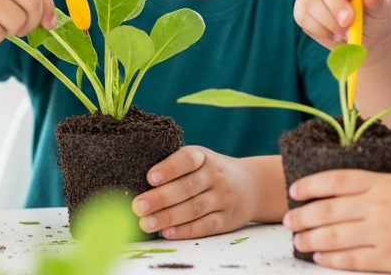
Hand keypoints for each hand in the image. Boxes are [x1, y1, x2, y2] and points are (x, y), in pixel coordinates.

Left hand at [130, 146, 263, 238]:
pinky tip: (168, 233)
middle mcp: (215, 176)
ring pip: (194, 208)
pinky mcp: (227, 219)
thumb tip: (138, 182)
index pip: (188, 159)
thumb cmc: (211, 172)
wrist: (252, 185)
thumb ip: (176, 168)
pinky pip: (205, 226)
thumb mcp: (200, 160)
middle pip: (187, 187)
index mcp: (204, 157)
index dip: (169, 168)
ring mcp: (223, 198)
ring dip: (168, 217)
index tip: (150, 177)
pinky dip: (185, 230)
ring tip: (146, 223)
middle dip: (160, 198)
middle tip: (137, 206)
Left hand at [284, 169, 390, 271]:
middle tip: (288, 221)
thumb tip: (346, 195)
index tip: (294, 190)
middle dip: (303, 216)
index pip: (337, 180)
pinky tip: (320, 258)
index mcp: (383, 182)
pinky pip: (353, 259)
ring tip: (298, 242)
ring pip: (335, 235)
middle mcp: (379, 205)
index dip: (311, 185)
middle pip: (328, 210)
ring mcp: (384, 232)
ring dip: (311, 239)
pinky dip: (332, 259)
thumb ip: (378, 189)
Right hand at [293, 0, 390, 48]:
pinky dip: (321, 31)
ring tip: (347, 33)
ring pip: (311, 0)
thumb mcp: (385, 7)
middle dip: (335, 3)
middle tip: (349, 22)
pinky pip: (303, 17)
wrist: (367, 34)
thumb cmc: (378, 14)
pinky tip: (336, 36)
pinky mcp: (302, 8)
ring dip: (329, 21)